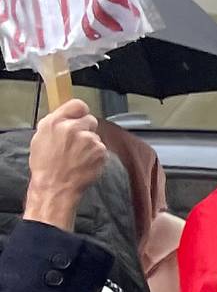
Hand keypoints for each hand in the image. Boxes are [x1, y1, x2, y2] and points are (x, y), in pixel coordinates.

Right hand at [24, 100, 102, 231]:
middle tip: (77, 143)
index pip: (78, 105)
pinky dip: (95, 155)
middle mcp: (72, 128)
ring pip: (95, 136)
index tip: (80, 117)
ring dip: (90, 144)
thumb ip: (56, 123)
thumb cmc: (45, 165)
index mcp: (55, 122)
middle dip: (86, 129)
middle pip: (90, 120)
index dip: (80, 112)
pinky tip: (84, 162)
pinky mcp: (100, 151)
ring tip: (77, 156)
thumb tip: (69, 115)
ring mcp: (88, 139)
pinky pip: (101, 149)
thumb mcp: (41, 137)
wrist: (55, 186)